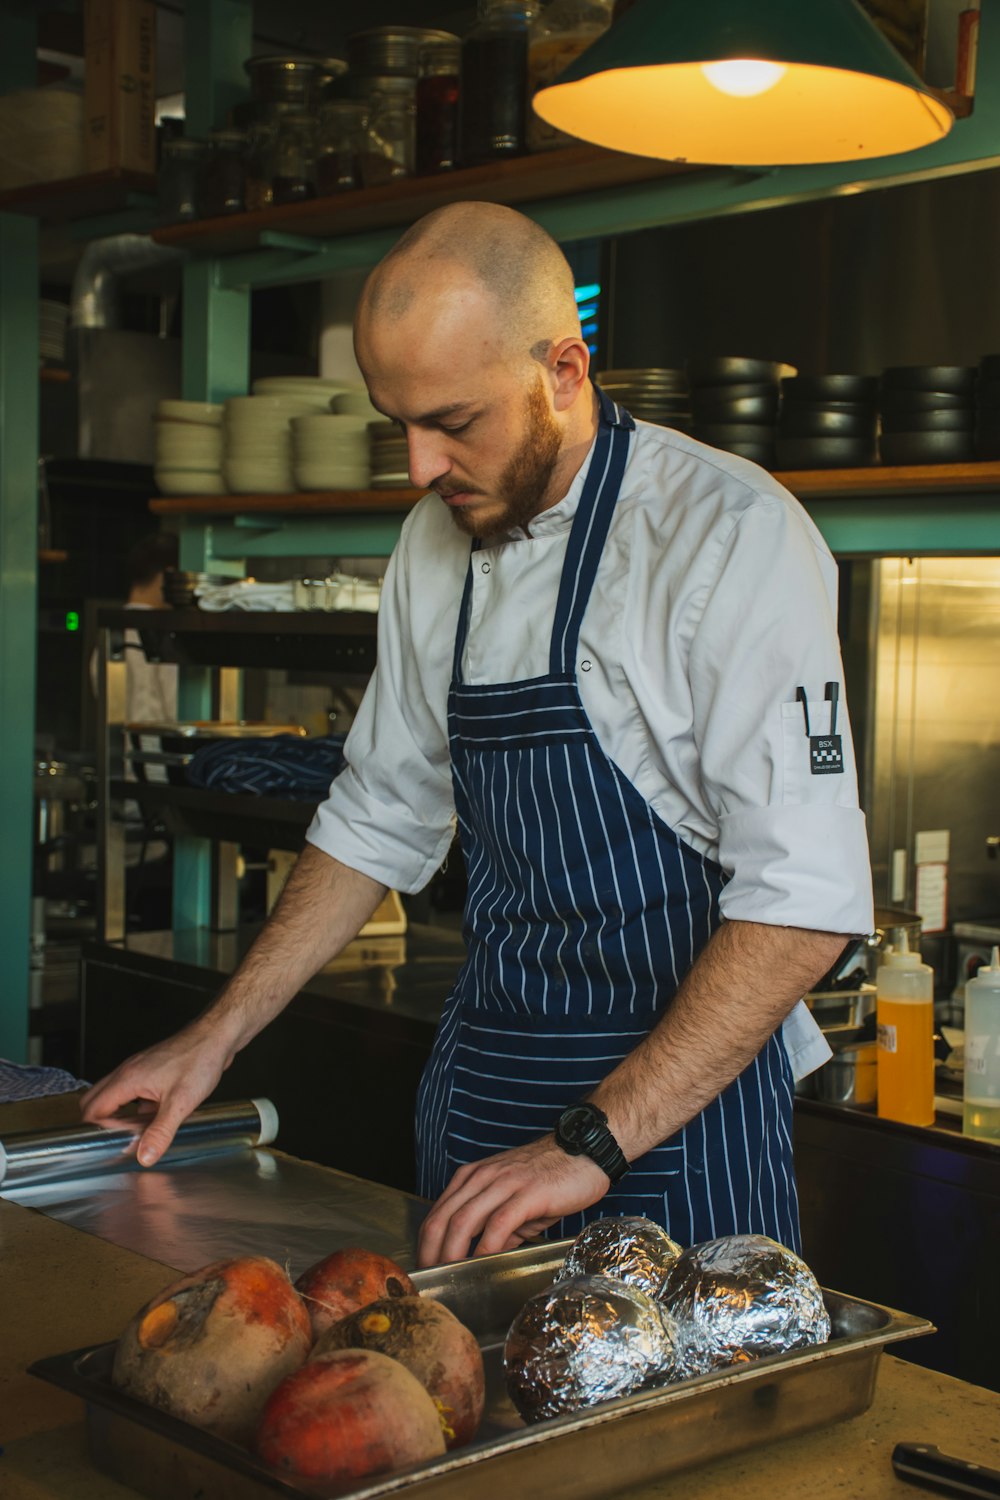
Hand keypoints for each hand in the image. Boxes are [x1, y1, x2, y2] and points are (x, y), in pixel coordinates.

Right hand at [78, 1022, 232, 1166]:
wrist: (217, 1036)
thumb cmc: (199, 1059)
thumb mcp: (180, 1103)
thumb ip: (160, 1132)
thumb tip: (144, 1155)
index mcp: (127, 1079)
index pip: (92, 1109)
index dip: (97, 1129)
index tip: (111, 1143)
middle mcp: (128, 1072)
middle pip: (96, 1101)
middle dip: (102, 1123)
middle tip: (119, 1139)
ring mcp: (140, 1070)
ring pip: (116, 1096)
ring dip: (121, 1115)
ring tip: (138, 1132)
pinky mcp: (153, 1071)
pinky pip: (134, 1092)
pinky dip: (137, 1106)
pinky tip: (156, 1118)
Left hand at [417, 1136, 609, 1267]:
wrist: (586, 1150)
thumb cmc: (552, 1175)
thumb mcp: (515, 1199)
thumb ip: (499, 1226)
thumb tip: (488, 1256)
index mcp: (473, 1177)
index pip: (437, 1213)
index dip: (425, 1244)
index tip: (425, 1269)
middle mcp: (482, 1177)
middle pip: (442, 1219)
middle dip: (431, 1254)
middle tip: (431, 1281)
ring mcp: (503, 1183)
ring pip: (463, 1221)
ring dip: (452, 1254)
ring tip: (449, 1278)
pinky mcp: (526, 1193)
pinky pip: (498, 1224)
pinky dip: (486, 1248)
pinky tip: (483, 1265)